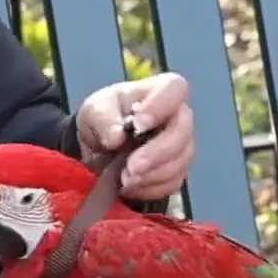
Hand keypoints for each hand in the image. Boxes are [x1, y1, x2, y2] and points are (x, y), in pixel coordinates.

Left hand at [76, 71, 194, 200]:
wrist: (99, 149)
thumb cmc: (103, 119)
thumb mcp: (94, 111)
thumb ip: (104, 119)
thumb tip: (117, 136)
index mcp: (160, 92)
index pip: (175, 89)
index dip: (160, 107)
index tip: (137, 125)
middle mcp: (177, 117)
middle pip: (182, 132)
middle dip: (156, 153)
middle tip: (130, 167)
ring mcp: (181, 146)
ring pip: (180, 162)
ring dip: (150, 175)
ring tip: (124, 179)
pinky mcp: (177, 171)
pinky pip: (172, 183)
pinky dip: (149, 188)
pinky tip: (130, 187)